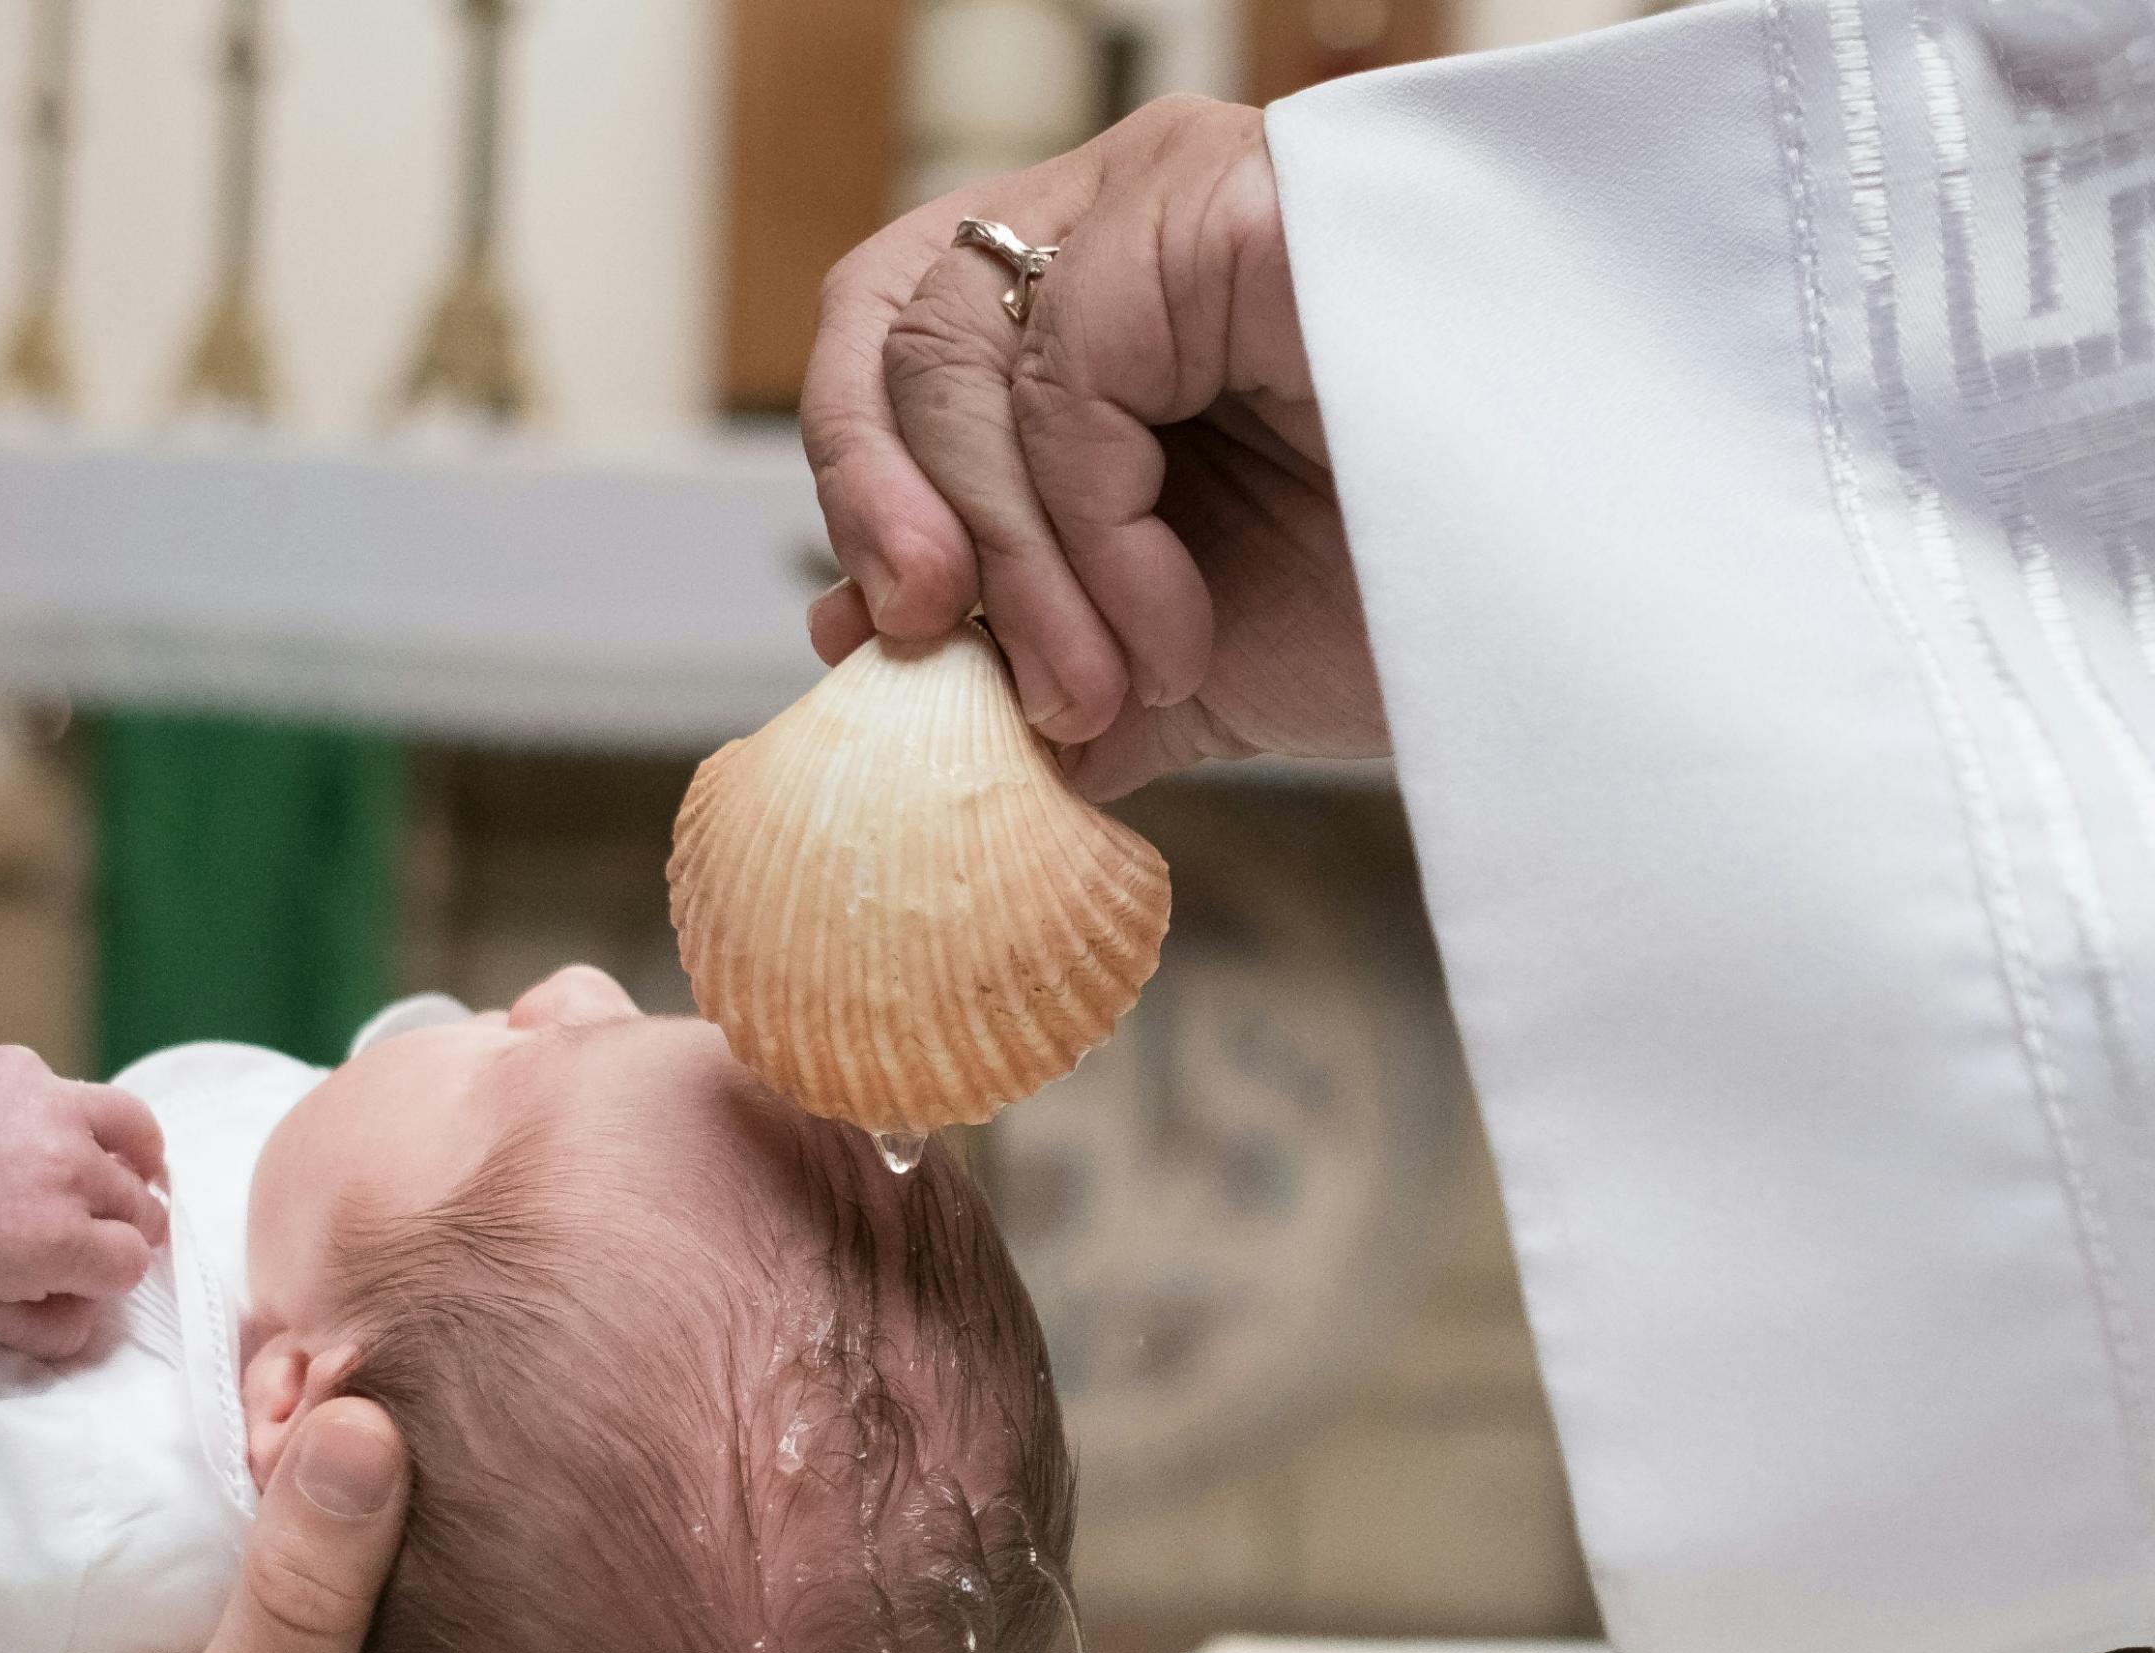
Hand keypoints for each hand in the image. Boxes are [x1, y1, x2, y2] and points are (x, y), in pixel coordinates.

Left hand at [0, 1047, 169, 1359]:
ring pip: (137, 1129)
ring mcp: (46, 1108)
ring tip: (121, 1165)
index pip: (135, 1260)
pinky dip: (61, 1114)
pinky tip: (31, 1133)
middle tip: (92, 1225)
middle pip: (141, 1203)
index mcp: (62, 1241)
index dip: (113, 1271)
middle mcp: (66, 1169)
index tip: (91, 1268)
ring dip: (133, 1156)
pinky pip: (71, 1091)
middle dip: (121, 1223)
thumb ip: (59, 1330)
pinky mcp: (19, 1068)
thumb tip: (99, 1311)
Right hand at [0, 1399, 576, 1652]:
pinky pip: (396, 1588)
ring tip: (380, 1394)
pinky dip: (364, 1519)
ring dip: (426, 1494)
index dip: (639, 1557)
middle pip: (568, 1608)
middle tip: (473, 1390)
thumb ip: (312, 1590)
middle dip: (517, 1495)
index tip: (604, 1438)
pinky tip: (332, 1436)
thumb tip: (370, 1424)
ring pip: (476, 1586)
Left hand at [801, 94, 1386, 798]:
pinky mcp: (1237, 204)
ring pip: (965, 353)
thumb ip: (1023, 658)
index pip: (893, 331)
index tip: (877, 641)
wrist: (1564, 631)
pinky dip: (1091, 540)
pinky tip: (1175, 634)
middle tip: (961, 669)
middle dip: (900, 527)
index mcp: (1093, 306)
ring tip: (1113, 690)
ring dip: (1018, 571)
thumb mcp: (1165, 659)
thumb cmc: (1392, 616)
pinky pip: (1068, 372)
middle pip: (899, 328)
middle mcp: (1125, 220)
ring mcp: (1180, 195)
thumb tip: (861, 664)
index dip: (856, 483)